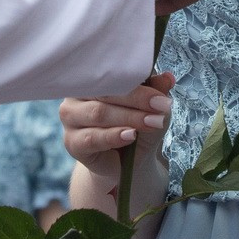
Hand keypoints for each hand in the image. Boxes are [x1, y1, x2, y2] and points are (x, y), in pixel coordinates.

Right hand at [60, 71, 172, 186]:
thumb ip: (155, 91)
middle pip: (105, 92)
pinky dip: (113, 136)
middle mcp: (76, 94)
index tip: (162, 96)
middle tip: (161, 109)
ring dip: (128, 118)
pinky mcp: (71, 142)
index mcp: (93, 78)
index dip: (137, 83)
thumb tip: (168, 77)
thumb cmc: (135, 126)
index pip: (113, 75)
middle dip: (136, 100)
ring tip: (151, 123)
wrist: (126, 163)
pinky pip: (91, 137)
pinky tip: (130, 135)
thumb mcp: (150, 108)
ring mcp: (70, 118)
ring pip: (98, 113)